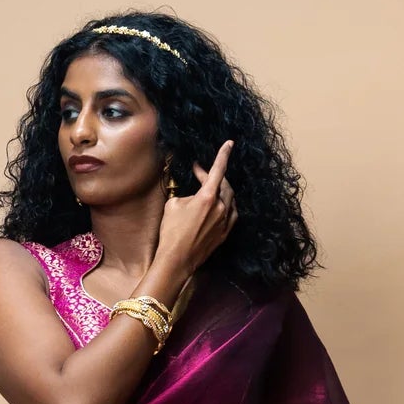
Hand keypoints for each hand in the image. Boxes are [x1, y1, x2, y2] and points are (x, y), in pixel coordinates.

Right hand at [156, 139, 238, 274]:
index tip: (229, 143)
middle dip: (213, 176)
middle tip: (200, 174)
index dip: (223, 155)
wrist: (177, 260)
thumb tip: (193, 196)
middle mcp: (220, 208)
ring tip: (209, 189)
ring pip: (229, 199)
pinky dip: (226, 206)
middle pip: (224, 184)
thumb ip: (186, 195)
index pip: (218, 170)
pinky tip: (219, 206)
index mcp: (207, 198)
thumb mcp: (173, 205)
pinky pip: (231, 214)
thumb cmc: (171, 232)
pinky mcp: (225, 234)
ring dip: (221, 191)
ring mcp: (225, 222)